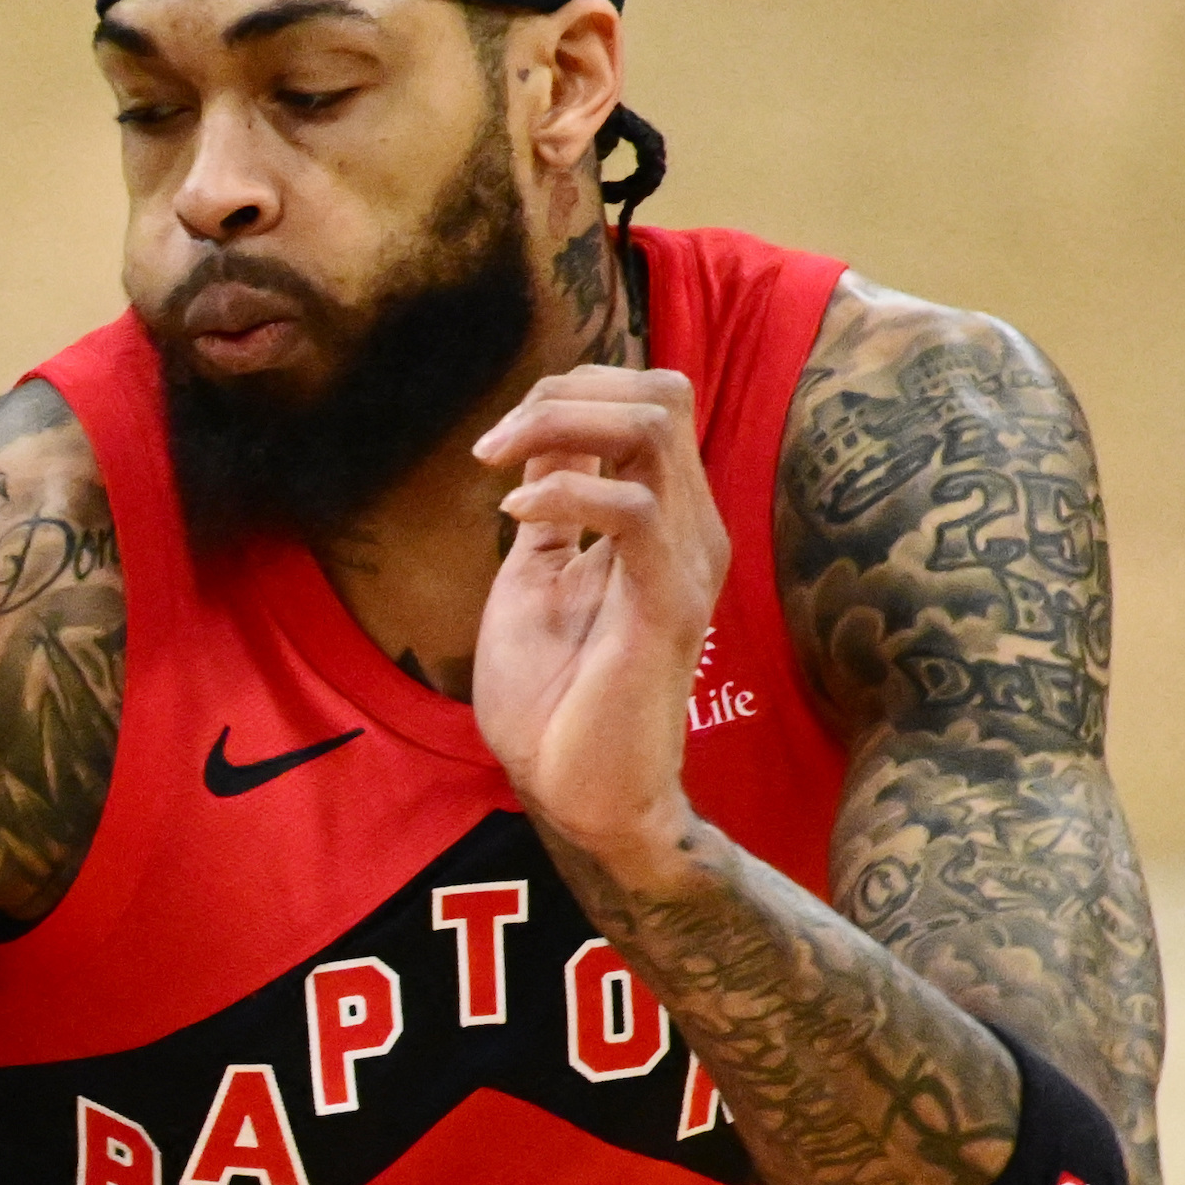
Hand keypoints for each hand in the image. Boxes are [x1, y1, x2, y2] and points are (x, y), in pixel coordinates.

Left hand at [470, 365, 726, 882]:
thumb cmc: (556, 697)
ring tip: (495, 463)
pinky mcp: (669, 604)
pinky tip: (514, 518)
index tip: (496, 441)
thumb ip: (554, 504)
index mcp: (662, 515)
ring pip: (654, 427)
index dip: (568, 391)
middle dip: (568, 391)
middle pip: (661, 392)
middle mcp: (689, 525)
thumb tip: (541, 437)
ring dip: (561, 423)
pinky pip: (636, 511)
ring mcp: (687, 561)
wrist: (577, 794)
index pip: (647, 399)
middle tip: (496, 441)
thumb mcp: (538, 574)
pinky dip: (566, 494)